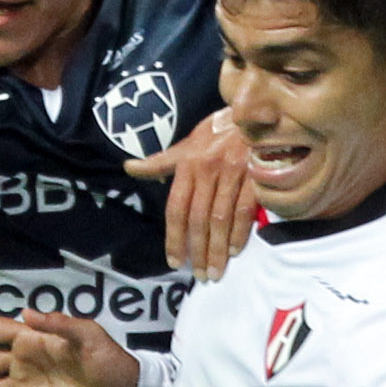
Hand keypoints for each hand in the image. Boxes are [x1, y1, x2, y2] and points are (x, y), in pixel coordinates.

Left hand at [131, 111, 256, 278]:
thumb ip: (161, 162)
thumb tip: (129, 168)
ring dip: (217, 249)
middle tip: (199, 275)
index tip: (174, 261)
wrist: (255, 111)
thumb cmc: (219, 132)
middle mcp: (208, 169)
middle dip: (197, 250)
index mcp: (189, 164)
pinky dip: (240, 233)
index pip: (176, 208)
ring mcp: (233, 171)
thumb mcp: (187, 143)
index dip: (173, 237)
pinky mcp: (256, 174)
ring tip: (214, 271)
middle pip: (198, 218)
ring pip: (220, 218)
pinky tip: (234, 251)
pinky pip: (245, 209)